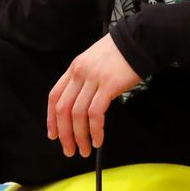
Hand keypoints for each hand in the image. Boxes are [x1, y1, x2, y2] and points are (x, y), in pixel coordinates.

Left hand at [47, 34, 141, 157]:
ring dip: (80, 137)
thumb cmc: (119, 53)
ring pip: (78, 114)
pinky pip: (96, 113)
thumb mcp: (94, 61)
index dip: (51, 119)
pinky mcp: (109, 85)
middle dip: (64, 134)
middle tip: (69, 150)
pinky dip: (95, 130)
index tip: (53, 135)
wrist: (138, 40)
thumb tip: (80, 106)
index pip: (54, 96)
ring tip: (85, 150)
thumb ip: (84, 79)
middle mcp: (80, 73)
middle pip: (63, 109)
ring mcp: (93, 78)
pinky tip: (98, 140)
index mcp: (74, 68)